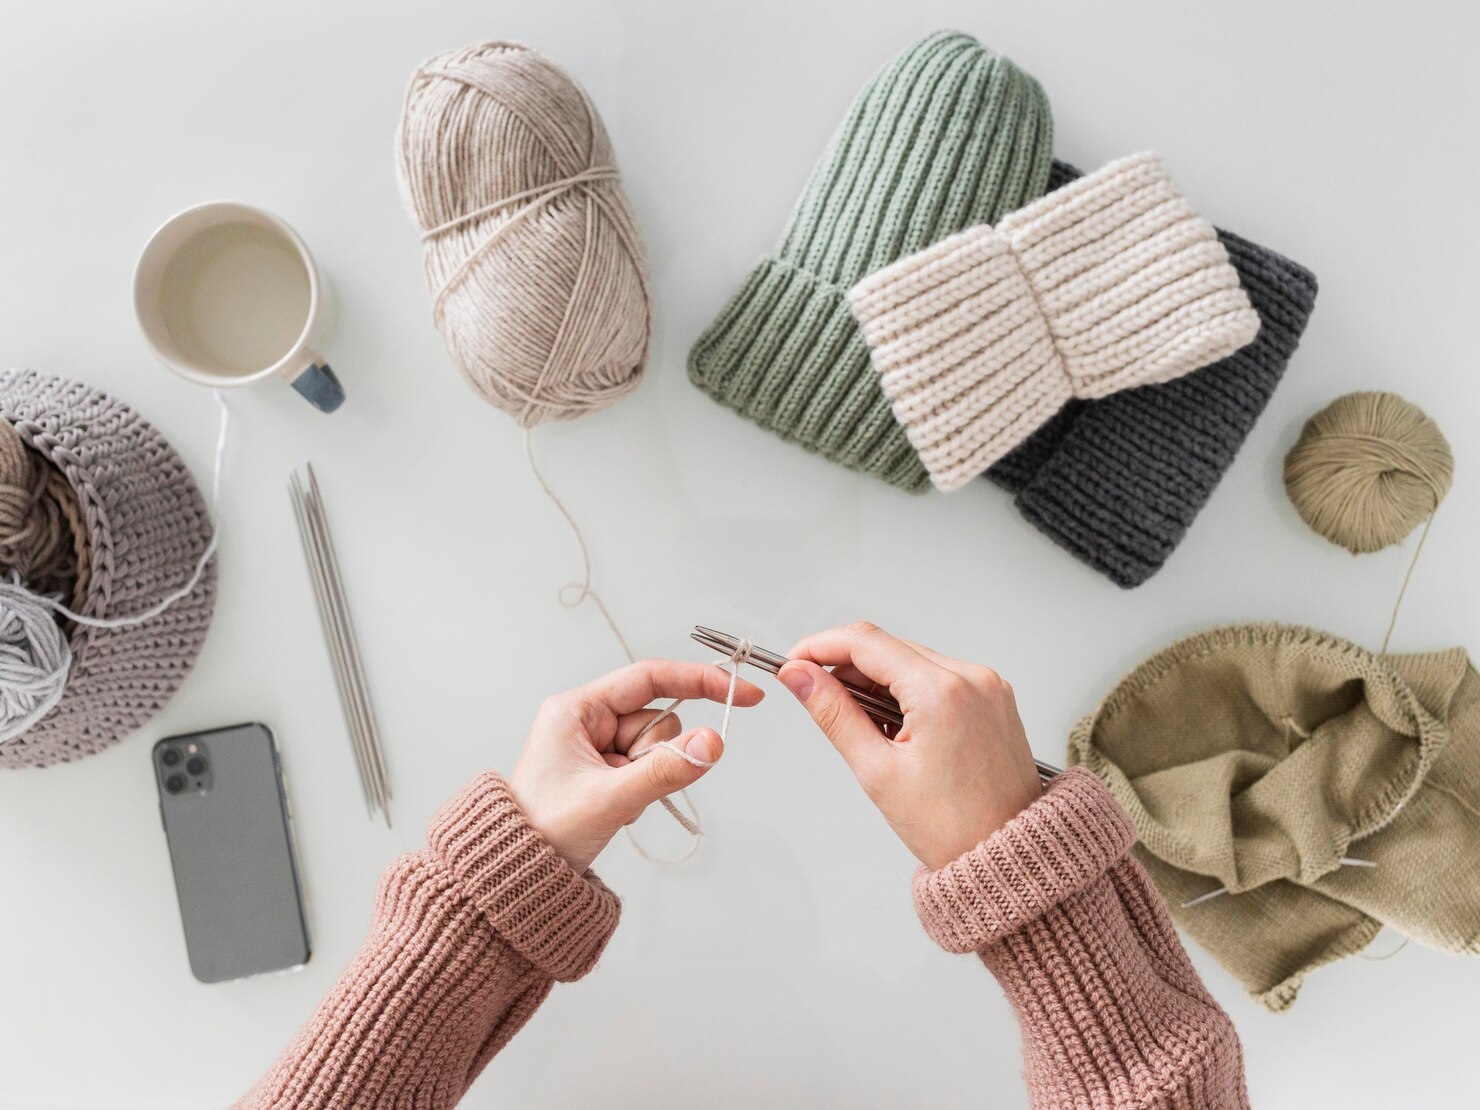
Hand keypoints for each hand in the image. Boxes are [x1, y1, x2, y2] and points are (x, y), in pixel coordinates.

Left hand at [507, 659, 763, 871]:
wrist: (516, 877)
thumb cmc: (544, 832)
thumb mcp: (610, 800)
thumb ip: (665, 770)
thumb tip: (714, 742)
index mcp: (576, 708)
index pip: (650, 677)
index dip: (700, 680)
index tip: (741, 693)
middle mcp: (585, 718)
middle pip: (657, 717)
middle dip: (654, 755)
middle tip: (624, 786)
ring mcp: (595, 744)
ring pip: (656, 746)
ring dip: (646, 777)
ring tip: (613, 800)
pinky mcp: (603, 768)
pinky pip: (647, 767)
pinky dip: (640, 789)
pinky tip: (613, 807)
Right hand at [778, 622, 1040, 869]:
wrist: (1006, 857)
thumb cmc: (952, 828)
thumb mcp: (877, 771)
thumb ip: (833, 713)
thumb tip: (800, 676)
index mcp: (942, 692)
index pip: (865, 642)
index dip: (820, 647)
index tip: (794, 662)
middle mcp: (972, 678)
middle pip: (889, 647)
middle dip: (848, 669)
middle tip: (822, 703)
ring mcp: (988, 686)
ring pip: (913, 661)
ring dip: (879, 684)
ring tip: (871, 733)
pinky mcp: (994, 698)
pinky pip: (939, 677)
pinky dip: (910, 693)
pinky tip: (900, 730)